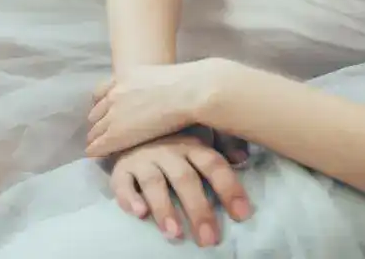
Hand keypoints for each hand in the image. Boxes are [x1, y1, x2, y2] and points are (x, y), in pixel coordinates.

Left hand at [86, 60, 229, 159]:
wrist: (186, 92)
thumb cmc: (183, 84)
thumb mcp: (156, 76)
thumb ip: (145, 85)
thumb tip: (152, 93)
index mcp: (124, 77)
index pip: (100, 93)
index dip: (101, 105)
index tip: (104, 113)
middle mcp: (114, 94)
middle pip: (95, 113)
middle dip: (98, 122)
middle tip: (102, 132)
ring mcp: (113, 114)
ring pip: (94, 130)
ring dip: (96, 137)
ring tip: (98, 145)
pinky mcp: (116, 134)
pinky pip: (97, 145)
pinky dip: (95, 150)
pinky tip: (94, 155)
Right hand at [108, 133, 251, 246]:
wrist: (131, 123)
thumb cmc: (171, 136)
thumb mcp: (197, 134)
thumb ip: (221, 145)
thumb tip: (243, 157)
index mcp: (192, 144)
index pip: (214, 165)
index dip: (229, 188)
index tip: (242, 215)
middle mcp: (169, 150)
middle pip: (186, 179)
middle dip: (198, 209)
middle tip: (209, 239)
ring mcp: (144, 158)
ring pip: (154, 182)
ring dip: (164, 208)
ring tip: (174, 233)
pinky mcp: (121, 168)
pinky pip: (123, 183)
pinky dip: (129, 198)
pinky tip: (139, 213)